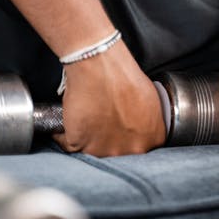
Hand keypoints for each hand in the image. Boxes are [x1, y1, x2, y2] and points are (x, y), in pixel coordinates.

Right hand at [52, 40, 165, 156]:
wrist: (101, 65)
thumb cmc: (125, 76)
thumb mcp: (151, 100)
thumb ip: (148, 122)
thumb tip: (140, 126)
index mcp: (153, 138)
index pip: (140, 148)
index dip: (128, 137)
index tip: (120, 127)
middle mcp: (131, 149)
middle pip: (118, 153)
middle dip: (110, 140)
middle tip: (103, 122)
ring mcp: (105, 150)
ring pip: (95, 152)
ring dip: (89, 139)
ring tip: (88, 118)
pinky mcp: (80, 145)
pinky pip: (69, 145)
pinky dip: (65, 134)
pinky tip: (72, 119)